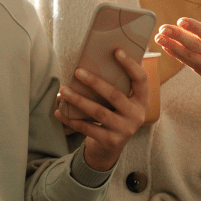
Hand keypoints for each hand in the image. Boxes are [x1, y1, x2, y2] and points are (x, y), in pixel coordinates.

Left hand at [55, 49, 147, 171]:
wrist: (110, 149)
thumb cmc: (112, 115)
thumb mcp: (120, 103)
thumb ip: (116, 86)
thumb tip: (96, 60)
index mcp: (141, 101)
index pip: (141, 79)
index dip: (130, 65)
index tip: (116, 50)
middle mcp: (137, 116)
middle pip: (115, 95)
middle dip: (95, 82)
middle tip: (78, 71)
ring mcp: (125, 130)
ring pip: (99, 112)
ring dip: (79, 100)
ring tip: (64, 90)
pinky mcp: (110, 141)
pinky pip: (88, 128)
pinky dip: (72, 120)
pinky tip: (59, 112)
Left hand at [155, 8, 200, 175]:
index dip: (195, 28)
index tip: (182, 21)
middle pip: (195, 46)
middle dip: (178, 36)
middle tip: (163, 28)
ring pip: (188, 56)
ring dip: (172, 46)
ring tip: (158, 37)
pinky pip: (187, 63)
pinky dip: (176, 55)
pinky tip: (165, 46)